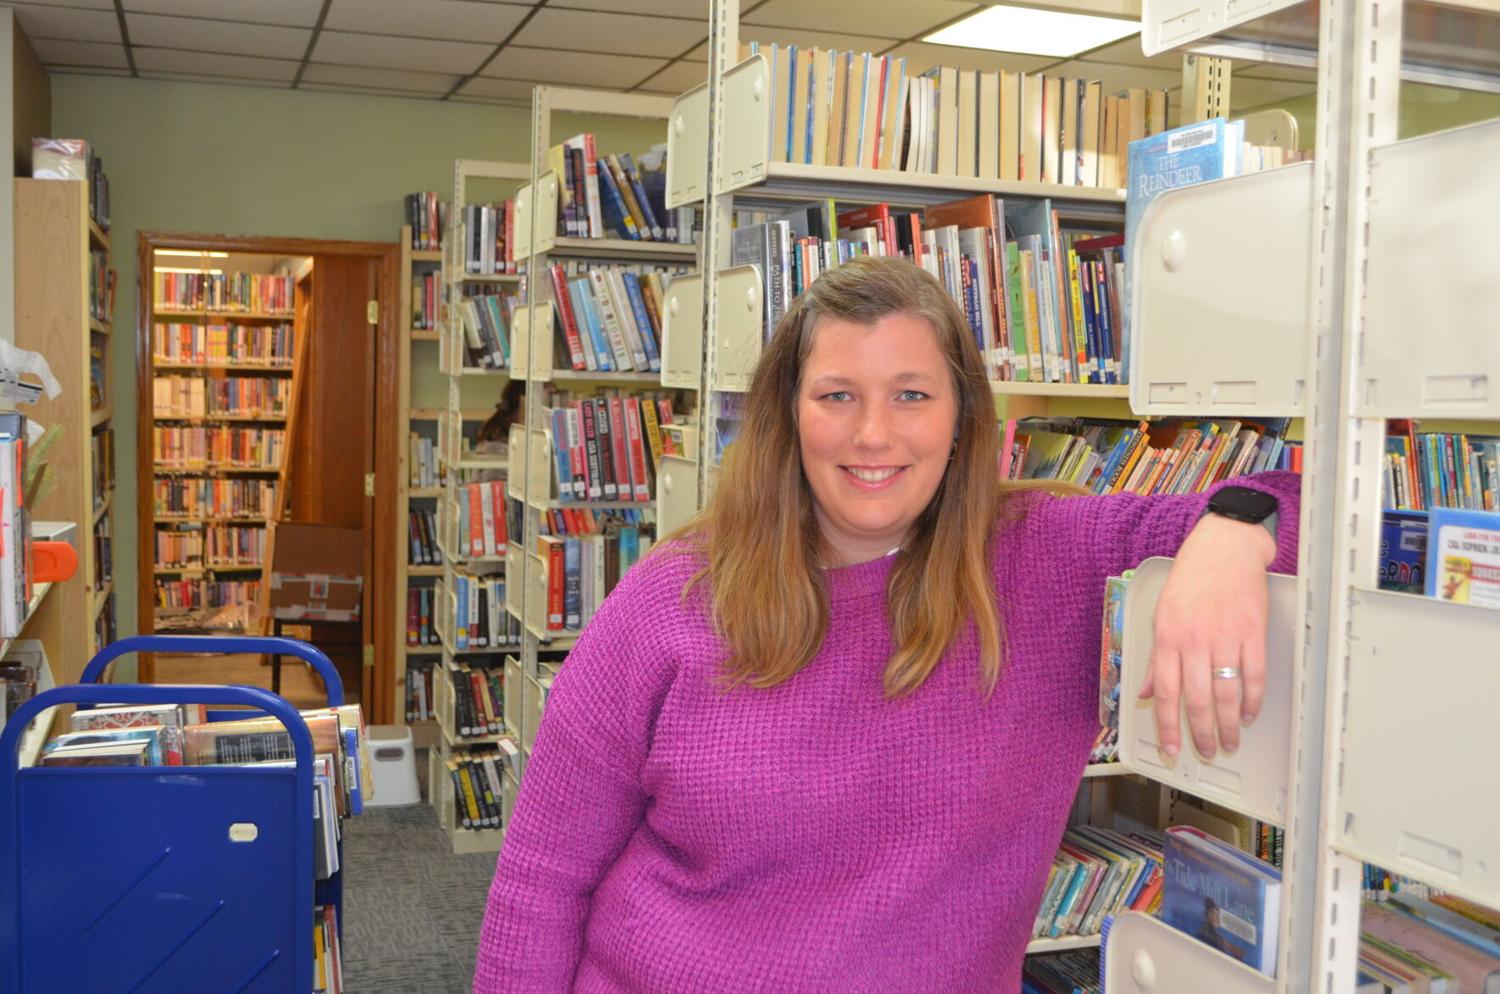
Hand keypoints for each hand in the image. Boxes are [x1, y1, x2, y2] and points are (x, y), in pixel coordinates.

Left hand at [1140, 514, 1275, 759]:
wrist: (1224, 549)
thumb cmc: (1190, 580)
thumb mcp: (1161, 615)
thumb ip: (1156, 658)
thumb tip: (1145, 692)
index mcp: (1168, 638)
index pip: (1165, 693)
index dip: (1167, 726)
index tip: (1170, 750)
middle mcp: (1195, 641)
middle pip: (1197, 700)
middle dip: (1202, 733)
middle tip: (1207, 751)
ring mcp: (1226, 638)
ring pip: (1227, 694)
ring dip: (1229, 725)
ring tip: (1230, 741)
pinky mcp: (1253, 633)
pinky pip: (1254, 676)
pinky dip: (1253, 700)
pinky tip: (1250, 715)